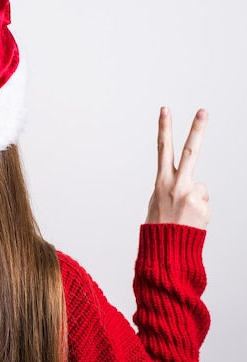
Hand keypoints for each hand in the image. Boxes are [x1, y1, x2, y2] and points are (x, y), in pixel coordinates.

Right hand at [146, 107, 209, 228]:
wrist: (165, 251)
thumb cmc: (158, 227)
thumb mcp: (157, 202)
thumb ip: (173, 188)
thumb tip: (194, 187)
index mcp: (162, 182)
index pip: (163, 150)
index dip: (164, 128)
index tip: (165, 109)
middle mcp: (177, 185)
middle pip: (191, 151)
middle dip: (197, 129)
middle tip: (203, 110)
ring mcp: (192, 196)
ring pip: (200, 188)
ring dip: (195, 200)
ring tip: (183, 216)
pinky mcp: (204, 208)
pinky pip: (204, 204)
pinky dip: (199, 213)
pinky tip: (190, 222)